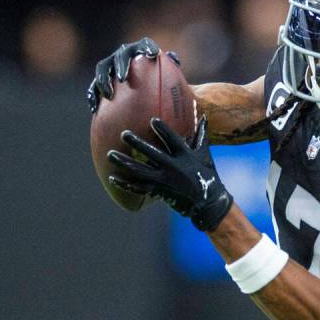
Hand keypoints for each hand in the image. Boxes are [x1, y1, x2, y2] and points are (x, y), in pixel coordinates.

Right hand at [88, 37, 173, 112]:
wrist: (143, 93)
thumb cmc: (161, 87)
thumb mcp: (170, 82)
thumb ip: (173, 70)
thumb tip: (176, 60)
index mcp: (141, 51)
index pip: (144, 45)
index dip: (147, 47)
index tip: (153, 54)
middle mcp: (123, 55)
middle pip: (120, 57)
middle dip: (121, 66)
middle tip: (123, 78)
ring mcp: (110, 67)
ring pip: (102, 70)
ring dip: (103, 81)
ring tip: (108, 95)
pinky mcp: (100, 81)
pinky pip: (94, 89)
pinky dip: (93, 97)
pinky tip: (94, 109)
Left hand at [107, 116, 233, 231]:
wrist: (208, 203)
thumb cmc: (207, 175)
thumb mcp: (205, 154)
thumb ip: (201, 135)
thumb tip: (203, 116)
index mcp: (185, 156)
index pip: (172, 140)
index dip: (162, 130)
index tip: (152, 120)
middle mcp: (173, 167)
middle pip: (152, 153)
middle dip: (137, 143)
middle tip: (124, 134)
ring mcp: (165, 180)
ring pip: (140, 170)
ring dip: (124, 162)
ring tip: (110, 155)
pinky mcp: (159, 191)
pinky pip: (139, 187)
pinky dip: (126, 183)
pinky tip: (113, 177)